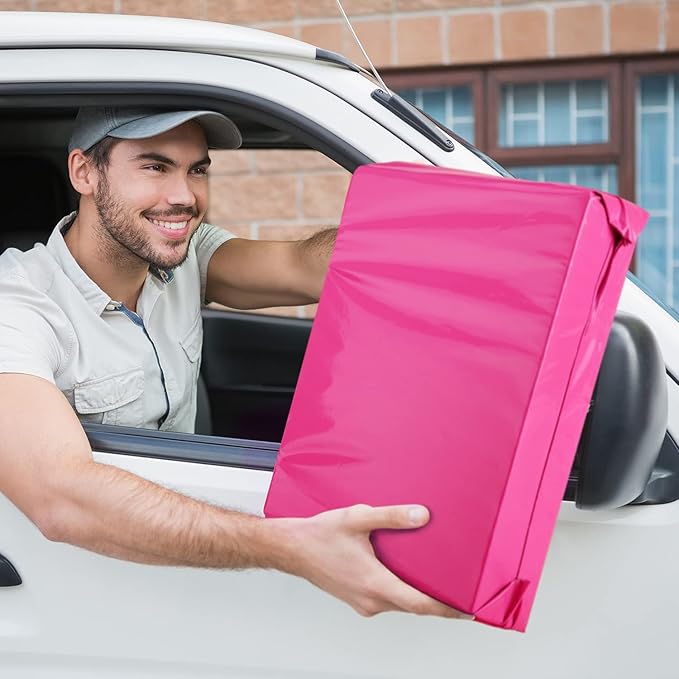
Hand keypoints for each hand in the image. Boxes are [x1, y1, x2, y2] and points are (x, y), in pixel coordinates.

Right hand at [278, 504, 473, 618]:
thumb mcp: (358, 518)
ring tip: (437, 581)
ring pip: (399, 604)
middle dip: (438, 602)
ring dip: (418, 596)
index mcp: (374, 584)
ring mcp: (363, 602)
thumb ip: (392, 517)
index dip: (447, 609)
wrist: (292, 548)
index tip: (468, 610)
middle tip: (461, 593)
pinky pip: (386, 600)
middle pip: (413, 607)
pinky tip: (404, 575)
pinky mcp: (357, 599)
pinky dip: (401, 592)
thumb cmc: (320, 535)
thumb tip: (422, 516)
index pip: (420, 604)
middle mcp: (370, 600)